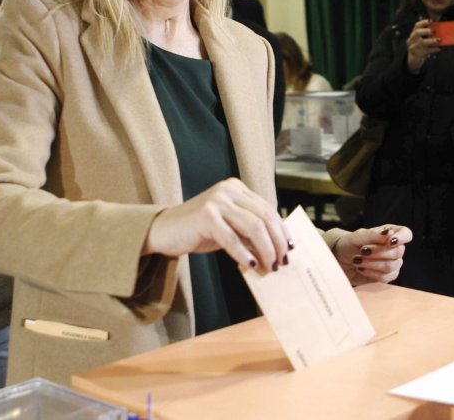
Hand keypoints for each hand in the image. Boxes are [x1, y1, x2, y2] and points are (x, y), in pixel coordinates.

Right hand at [143, 178, 289, 273]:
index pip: (268, 208)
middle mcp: (228, 190)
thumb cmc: (198, 230)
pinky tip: (252, 265)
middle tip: (282, 261)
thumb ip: (249, 230)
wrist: (163, 231)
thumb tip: (277, 248)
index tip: (290, 248)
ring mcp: (216, 201)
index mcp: (236, 188)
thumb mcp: (228, 227)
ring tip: (270, 266)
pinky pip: (232, 238)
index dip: (282, 229)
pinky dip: (244, 253)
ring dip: (265, 250)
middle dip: (277, 242)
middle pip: (264, 217)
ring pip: (253, 227)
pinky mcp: (205, 216)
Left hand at [333, 224, 411, 284]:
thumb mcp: (358, 236)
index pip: (406, 234)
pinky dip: (370, 273)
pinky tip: (360, 268)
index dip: (401, 238)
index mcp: (390, 233)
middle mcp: (394, 248)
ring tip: (357, 260)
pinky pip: (385, 278)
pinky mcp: (386, 277)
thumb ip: (374, 234)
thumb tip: (390, 233)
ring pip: (391, 266)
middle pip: (398, 252)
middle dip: (378, 253)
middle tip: (362, 251)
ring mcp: (392, 263)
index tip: (389, 242)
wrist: (339, 260)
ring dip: (372, 263)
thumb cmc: (349, 244)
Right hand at [407, 19, 439, 73]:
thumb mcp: (423, 41)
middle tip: (434, 31)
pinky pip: (426, 51)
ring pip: (421, 42)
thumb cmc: (420, 48)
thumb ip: (428, 36)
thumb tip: (440, 31)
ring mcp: (413, 47)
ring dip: (431, 40)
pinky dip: (433, 49)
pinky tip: (439, 48)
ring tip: (438, 40)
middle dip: (425, 31)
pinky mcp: (417, 55)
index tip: (430, 21)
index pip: (416, 26)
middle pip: (416, 33)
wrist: (414, 61)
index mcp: (413, 35)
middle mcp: (411, 40)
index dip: (423, 22)